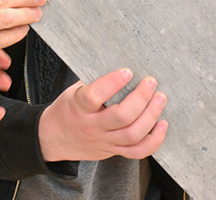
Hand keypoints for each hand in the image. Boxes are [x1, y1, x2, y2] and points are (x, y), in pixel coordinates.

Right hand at [38, 68, 167, 161]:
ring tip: (160, 99)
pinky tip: (162, 124)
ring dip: (151, 115)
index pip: (94, 96)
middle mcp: (92, 126)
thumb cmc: (67, 110)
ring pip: (132, 134)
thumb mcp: (73, 91)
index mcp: (78, 107)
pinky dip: (154, 140)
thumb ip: (94, 82)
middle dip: (141, 98)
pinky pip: (137, 151)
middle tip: (151, 82)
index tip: (127, 71)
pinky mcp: (113, 151)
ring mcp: (104, 141)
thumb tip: (120, 64)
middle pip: (121, 116)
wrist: (53, 138)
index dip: (112, 83)